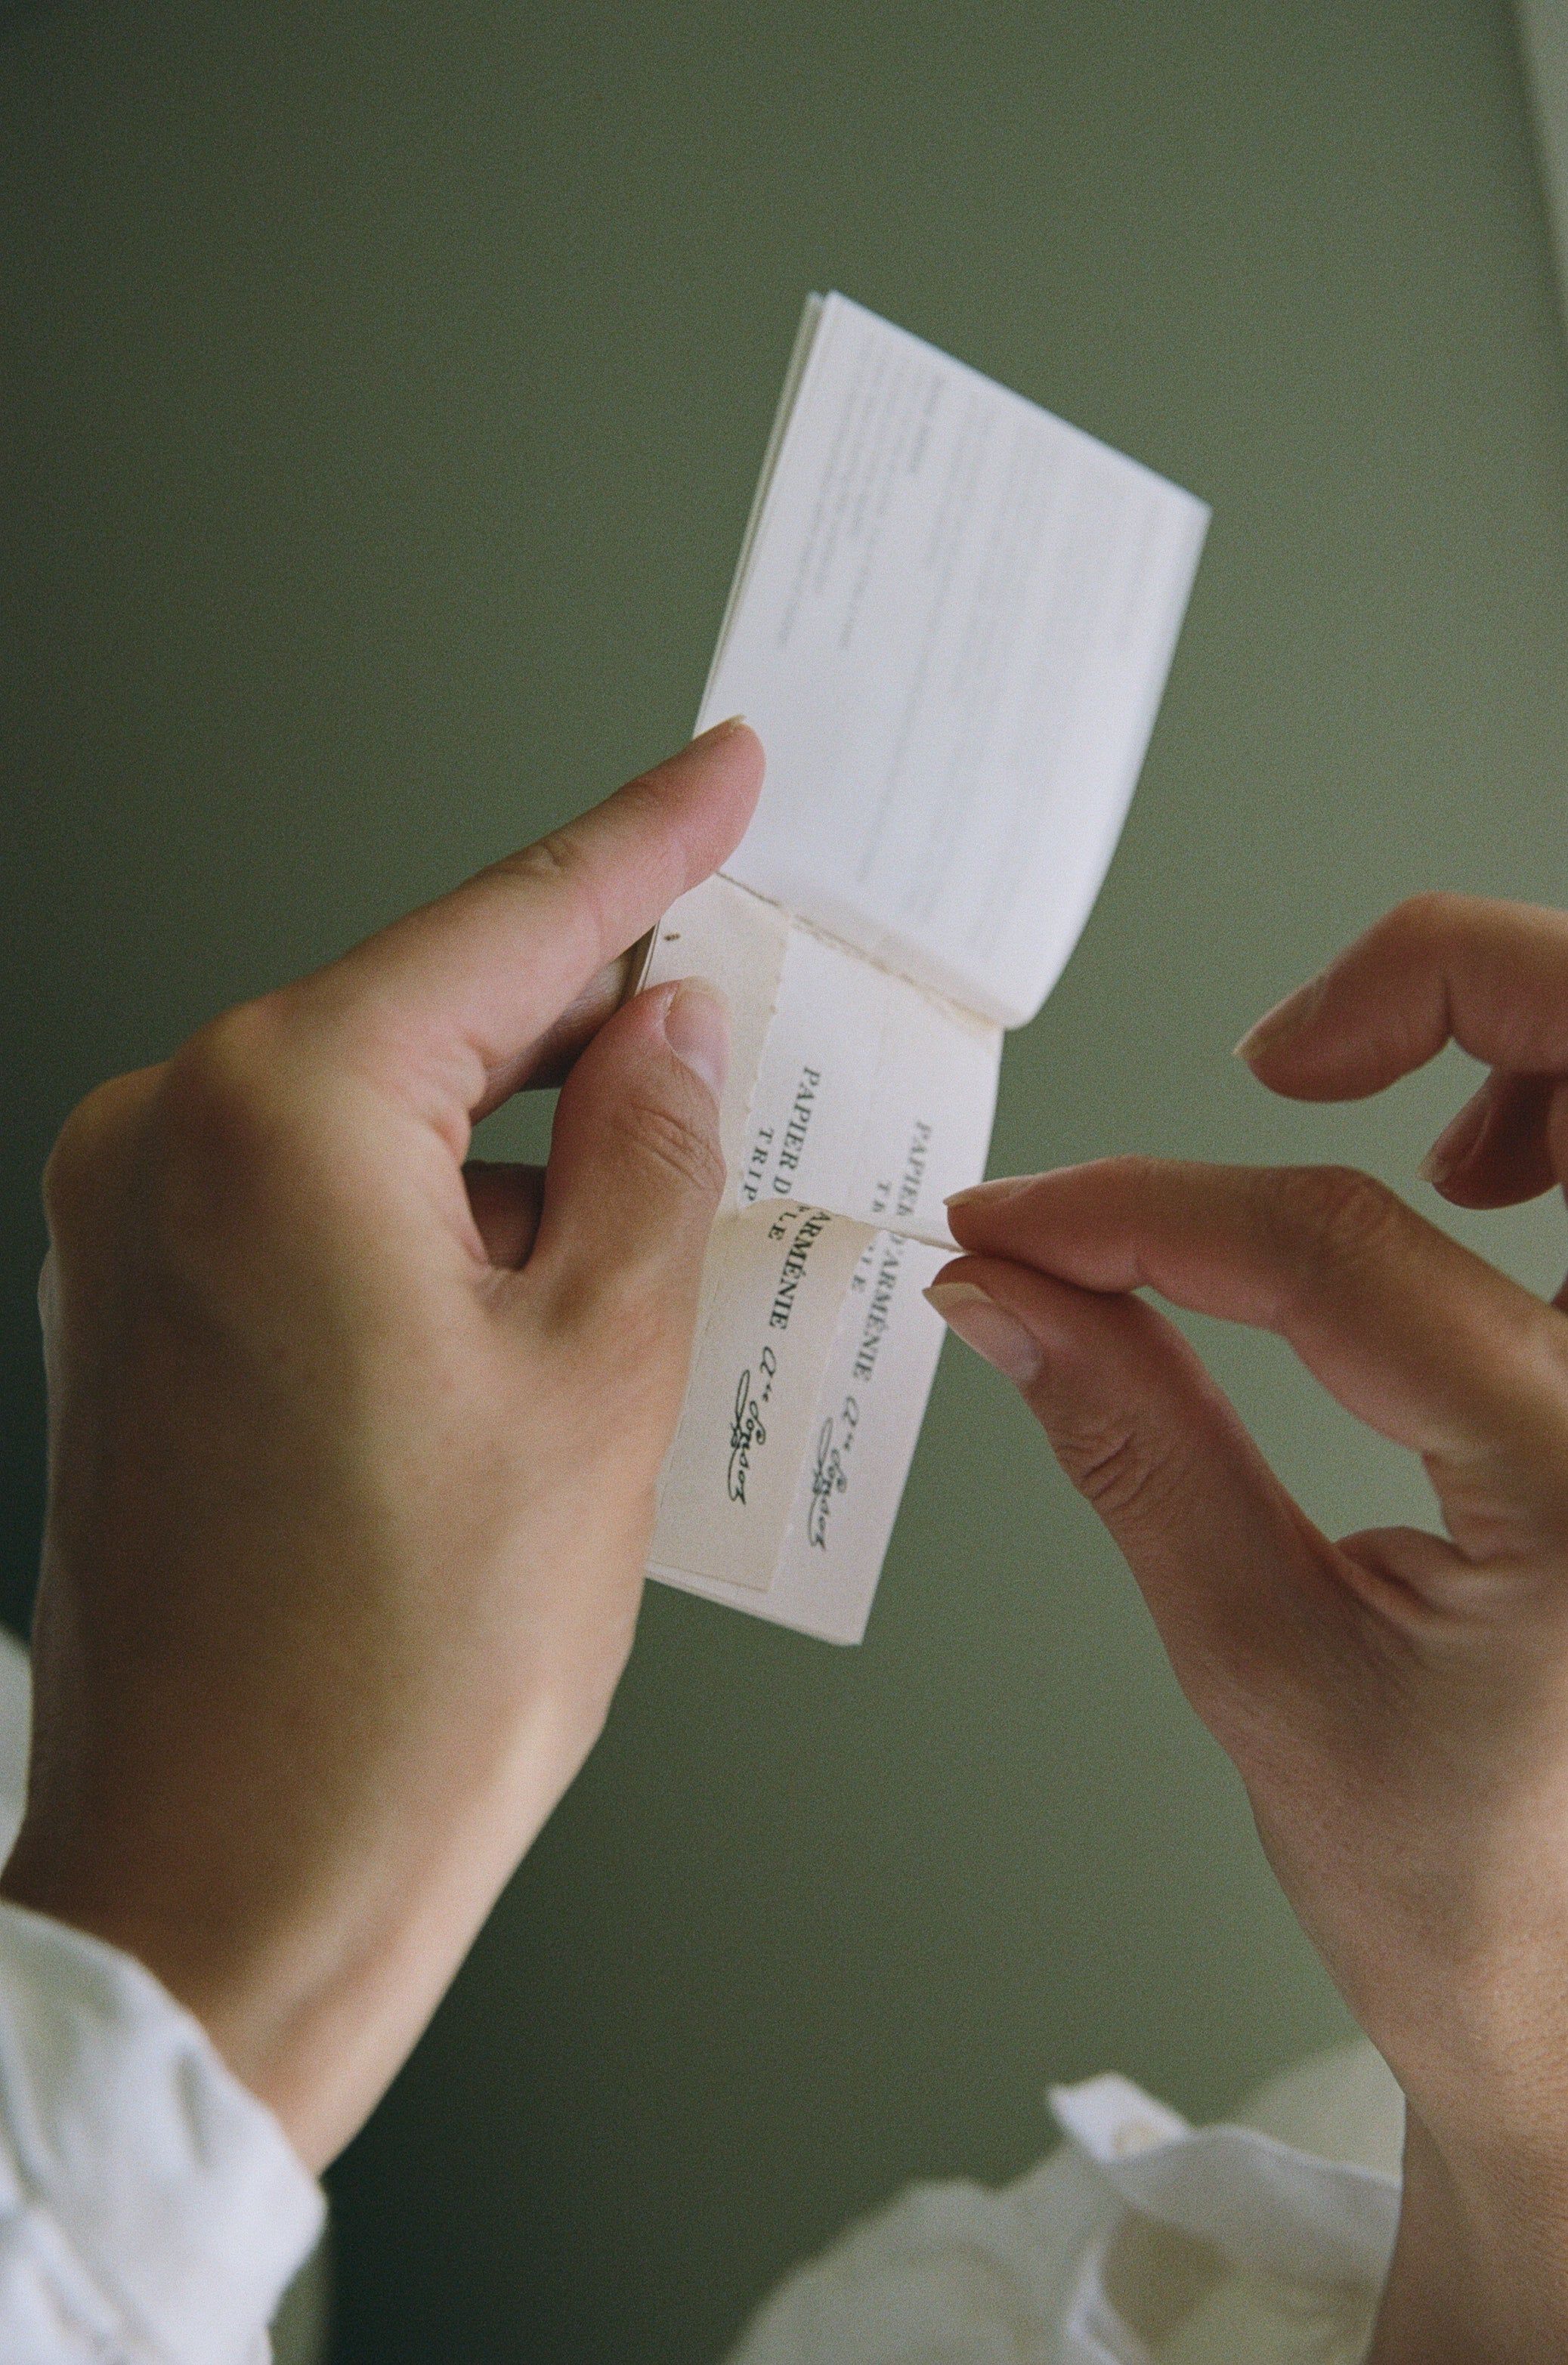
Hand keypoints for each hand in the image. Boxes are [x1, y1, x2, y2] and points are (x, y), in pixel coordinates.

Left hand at [2, 718, 762, 2172]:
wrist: (225, 1889)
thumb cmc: (396, 1679)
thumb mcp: (600, 1377)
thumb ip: (649, 1158)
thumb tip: (672, 1032)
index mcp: (278, 1119)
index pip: (506, 927)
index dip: (646, 843)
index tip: (719, 771)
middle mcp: (170, 1142)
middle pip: (435, 1015)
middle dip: (599, 1011)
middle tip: (741, 993)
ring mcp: (136, 1231)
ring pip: (385, 1118)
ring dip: (531, 1142)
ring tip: (679, 1189)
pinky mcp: (144, 1315)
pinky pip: (325, 1204)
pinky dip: (448, 1218)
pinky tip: (561, 1276)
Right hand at [929, 893, 1567, 2362]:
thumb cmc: (1452, 1891)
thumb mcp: (1259, 1665)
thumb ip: (1134, 1439)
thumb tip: (1009, 1290)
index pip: (1330, 1255)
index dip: (1138, 1209)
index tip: (1016, 1222)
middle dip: (1430, 982)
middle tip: (1279, 1048)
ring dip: (1515, 1039)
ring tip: (1367, 1108)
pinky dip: (1559, 1116)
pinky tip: (1475, 1175)